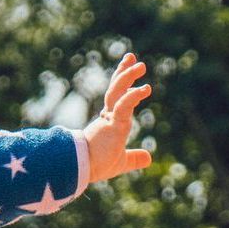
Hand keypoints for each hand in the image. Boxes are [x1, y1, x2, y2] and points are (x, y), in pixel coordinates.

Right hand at [82, 52, 153, 184]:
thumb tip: (148, 158)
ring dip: (128, 76)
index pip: (116, 98)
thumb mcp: (120, 162)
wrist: (79, 171)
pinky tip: (145, 88)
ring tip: (140, 65)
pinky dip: (134, 95)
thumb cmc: (95, 167)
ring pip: (118, 92)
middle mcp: (107, 117)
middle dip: (123, 72)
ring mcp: (109, 119)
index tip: (129, 69)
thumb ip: (133, 158)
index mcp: (108, 123)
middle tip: (130, 56)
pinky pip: (123, 105)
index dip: (123, 83)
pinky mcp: (112, 124)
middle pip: (115, 89)